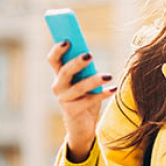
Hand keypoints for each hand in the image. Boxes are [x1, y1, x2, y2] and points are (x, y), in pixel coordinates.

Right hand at [47, 40, 116, 161]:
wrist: (83, 126)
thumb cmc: (85, 98)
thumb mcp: (85, 81)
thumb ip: (86, 69)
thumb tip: (89, 54)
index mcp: (59, 76)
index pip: (53, 59)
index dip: (57, 49)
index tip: (67, 40)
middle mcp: (58, 87)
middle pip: (65, 71)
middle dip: (77, 62)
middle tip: (90, 55)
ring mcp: (64, 100)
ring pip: (78, 87)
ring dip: (94, 80)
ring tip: (109, 76)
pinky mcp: (72, 111)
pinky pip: (89, 100)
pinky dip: (103, 94)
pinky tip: (113, 89)